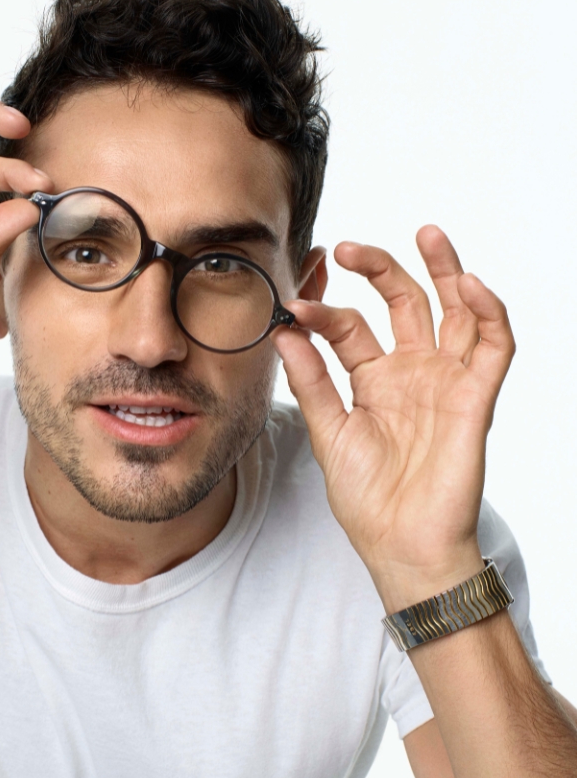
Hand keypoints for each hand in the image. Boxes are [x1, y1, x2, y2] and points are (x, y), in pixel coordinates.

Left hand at [273, 226, 514, 611]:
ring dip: (446, 271)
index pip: (350, 326)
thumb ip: (310, 380)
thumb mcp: (327, 431)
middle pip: (404, 304)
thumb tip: (283, 331)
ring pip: (455, 312)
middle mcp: (410, 373)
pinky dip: (489, 313)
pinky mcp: (476, 398)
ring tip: (425, 234)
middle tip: (349, 248)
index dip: (322, 312)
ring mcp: (444, 381)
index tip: (292, 306)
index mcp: (372, 380)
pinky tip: (469, 285)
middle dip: (381, 269)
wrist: (401, 544)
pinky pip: (493, 347)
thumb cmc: (366, 496)